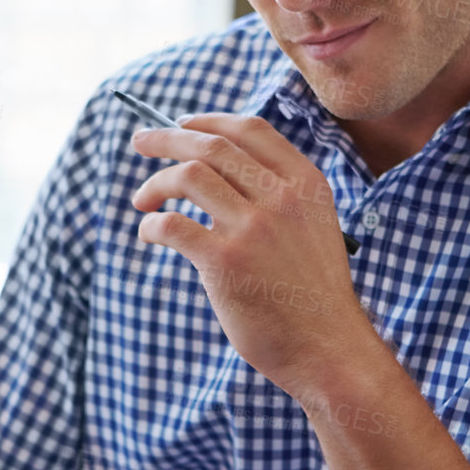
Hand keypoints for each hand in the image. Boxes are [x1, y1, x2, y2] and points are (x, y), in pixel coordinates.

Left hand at [131, 113, 377, 393]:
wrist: (329, 348)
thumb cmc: (313, 294)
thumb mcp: (315, 228)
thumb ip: (281, 197)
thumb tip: (219, 171)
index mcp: (306, 184)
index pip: (250, 129)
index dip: (208, 121)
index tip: (182, 124)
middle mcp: (282, 198)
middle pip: (211, 146)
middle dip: (167, 139)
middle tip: (140, 142)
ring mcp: (254, 228)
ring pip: (188, 177)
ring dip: (155, 183)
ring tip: (142, 199)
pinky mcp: (226, 261)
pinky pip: (172, 225)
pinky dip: (152, 224)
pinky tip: (150, 233)